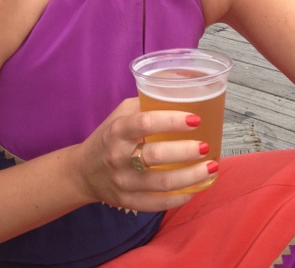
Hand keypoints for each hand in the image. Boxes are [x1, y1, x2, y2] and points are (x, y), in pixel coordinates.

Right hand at [68, 98, 217, 211]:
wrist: (83, 171)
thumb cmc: (109, 136)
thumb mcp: (122, 113)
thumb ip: (147, 103)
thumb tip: (183, 91)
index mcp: (118, 130)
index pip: (145, 123)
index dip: (172, 120)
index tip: (195, 119)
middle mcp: (119, 156)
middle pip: (155, 155)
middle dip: (185, 151)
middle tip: (206, 146)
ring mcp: (123, 182)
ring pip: (161, 183)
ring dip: (191, 177)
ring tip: (211, 167)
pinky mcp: (128, 201)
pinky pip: (157, 204)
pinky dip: (180, 198)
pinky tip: (196, 188)